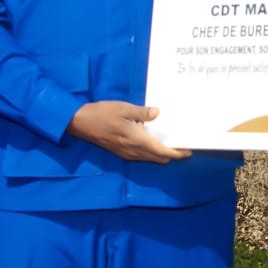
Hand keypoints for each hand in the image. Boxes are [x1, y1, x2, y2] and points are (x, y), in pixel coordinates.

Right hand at [66, 101, 190, 163]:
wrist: (79, 123)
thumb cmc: (101, 114)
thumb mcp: (123, 108)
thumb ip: (142, 112)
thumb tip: (158, 113)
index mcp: (136, 140)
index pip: (162, 152)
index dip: (177, 153)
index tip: (189, 150)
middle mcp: (133, 151)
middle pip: (159, 159)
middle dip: (172, 154)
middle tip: (182, 143)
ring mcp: (126, 154)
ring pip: (150, 158)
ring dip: (161, 154)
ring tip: (170, 141)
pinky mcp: (121, 152)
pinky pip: (141, 156)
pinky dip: (151, 151)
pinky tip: (152, 139)